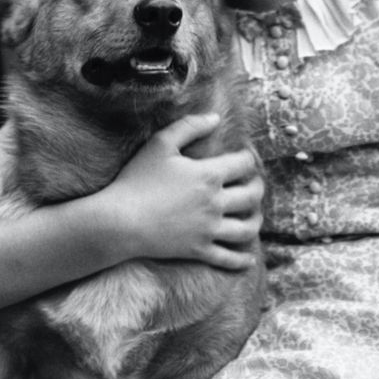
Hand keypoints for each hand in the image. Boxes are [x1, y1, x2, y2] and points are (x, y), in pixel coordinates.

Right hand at [93, 113, 262, 269]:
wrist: (119, 221)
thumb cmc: (136, 179)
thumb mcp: (160, 144)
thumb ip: (189, 126)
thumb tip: (216, 117)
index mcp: (209, 175)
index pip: (244, 164)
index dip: (249, 158)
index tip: (245, 157)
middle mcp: (215, 203)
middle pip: (252, 195)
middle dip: (258, 187)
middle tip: (255, 184)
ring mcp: (209, 230)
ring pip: (247, 228)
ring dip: (256, 220)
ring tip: (254, 216)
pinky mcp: (199, 250)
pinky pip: (228, 258)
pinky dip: (242, 261)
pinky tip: (249, 259)